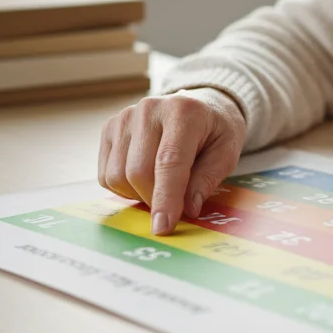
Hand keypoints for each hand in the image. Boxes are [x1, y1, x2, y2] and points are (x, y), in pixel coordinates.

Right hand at [98, 90, 245, 235]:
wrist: (198, 105)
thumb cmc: (214, 131)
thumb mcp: (226, 153)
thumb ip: (208, 180)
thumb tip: (188, 209)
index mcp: (183, 112)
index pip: (169, 162)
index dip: (165, 198)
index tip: (163, 227)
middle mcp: (149, 109)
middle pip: (138, 172)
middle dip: (154, 200)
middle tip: (173, 204)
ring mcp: (125, 117)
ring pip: (117, 176)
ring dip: (138, 194)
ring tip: (160, 185)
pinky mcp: (109, 128)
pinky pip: (105, 174)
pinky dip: (123, 187)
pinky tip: (144, 177)